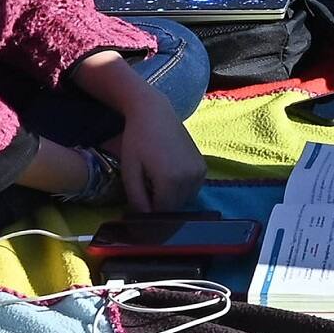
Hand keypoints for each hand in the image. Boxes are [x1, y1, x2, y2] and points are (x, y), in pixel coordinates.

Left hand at [102, 95, 208, 212]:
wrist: (154, 112)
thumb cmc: (137, 140)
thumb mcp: (130, 172)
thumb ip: (137, 200)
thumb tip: (143, 220)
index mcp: (171, 180)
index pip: (161, 213)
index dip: (147, 213)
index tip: (138, 206)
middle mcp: (191, 178)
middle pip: (174, 208)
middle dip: (158, 206)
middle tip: (145, 191)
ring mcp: (200, 172)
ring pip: (183, 201)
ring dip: (170, 199)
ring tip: (155, 181)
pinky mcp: (203, 167)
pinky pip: (191, 190)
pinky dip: (179, 190)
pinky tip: (167, 176)